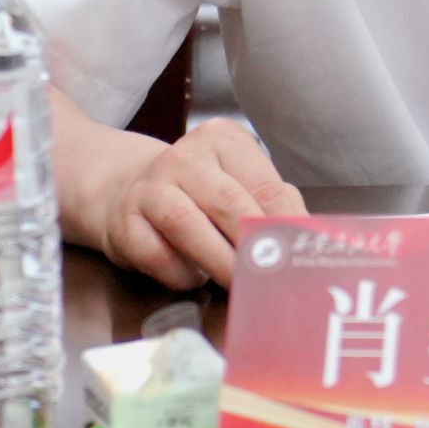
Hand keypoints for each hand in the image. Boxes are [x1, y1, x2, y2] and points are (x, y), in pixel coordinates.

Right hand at [99, 118, 305, 288]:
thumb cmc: (198, 193)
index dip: (287, 224)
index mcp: (224, 141)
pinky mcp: (124, 221)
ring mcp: (150, 187)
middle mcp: (185, 157)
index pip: (265, 185)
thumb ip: (268, 205)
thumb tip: (304, 239)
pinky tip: (193, 279)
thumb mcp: (237, 185)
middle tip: (274, 277)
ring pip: (188, 224)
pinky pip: (156, 254)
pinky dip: (180, 273)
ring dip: (219, 261)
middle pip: (228, 202)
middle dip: (254, 244)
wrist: (126, 190)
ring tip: (240, 286)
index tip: (303, 255)